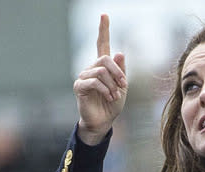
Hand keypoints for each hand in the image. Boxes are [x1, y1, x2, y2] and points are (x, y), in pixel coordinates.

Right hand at [74, 14, 126, 141]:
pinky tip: (110, 97)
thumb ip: (121, 71)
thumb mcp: (122, 87)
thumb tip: (119, 53)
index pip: (102, 44)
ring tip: (116, 95)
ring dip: (113, 84)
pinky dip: (106, 90)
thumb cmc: (112, 105)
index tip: (104, 15)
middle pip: (105, 59)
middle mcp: (91, 68)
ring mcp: (84, 76)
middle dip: (118, 72)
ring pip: (101, 71)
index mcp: (102, 66)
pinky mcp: (80, 86)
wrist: (103, 122)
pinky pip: (95, 81)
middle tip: (124, 85)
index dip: (103, 30)